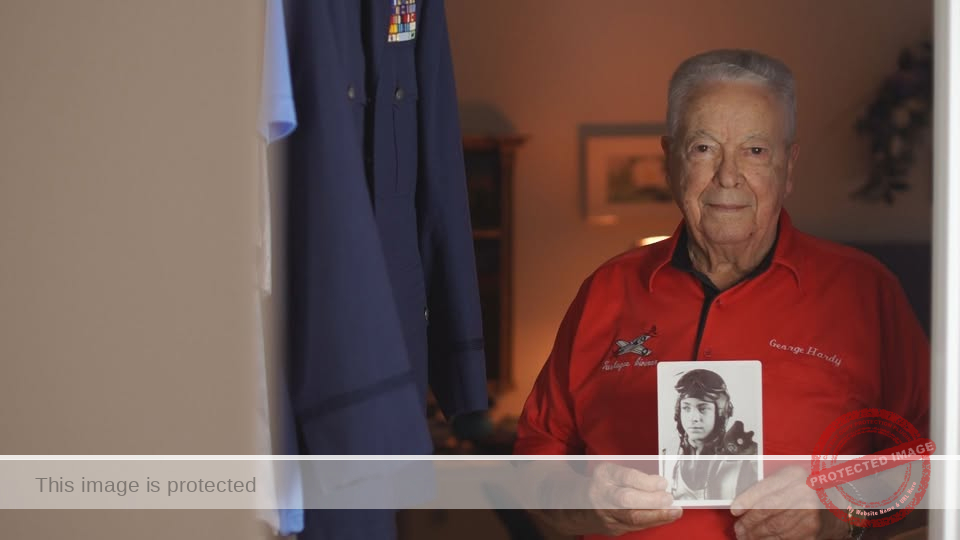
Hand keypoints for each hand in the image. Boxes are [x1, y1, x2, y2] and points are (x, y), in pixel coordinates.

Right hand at [532, 462, 680, 535]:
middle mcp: (600, 495)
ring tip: (674, 511)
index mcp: (602, 475)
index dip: (645, 482)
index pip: (625, 478)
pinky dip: (652, 522)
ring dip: (657, 515)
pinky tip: (664, 517)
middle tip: (669, 499)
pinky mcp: (611, 528)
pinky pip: (634, 526)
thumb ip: (629, 475)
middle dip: (652, 501)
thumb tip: (658, 482)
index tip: (662, 483)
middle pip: (627, 500)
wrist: (570, 506)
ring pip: (632, 518)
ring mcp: (604, 514)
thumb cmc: (596, 484)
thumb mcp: (609, 472)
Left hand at [730, 466, 847, 539]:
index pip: (764, 490)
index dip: (746, 501)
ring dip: (757, 536)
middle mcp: (804, 492)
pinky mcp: (814, 531)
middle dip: (749, 523)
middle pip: (767, 511)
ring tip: (746, 538)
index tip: (734, 511)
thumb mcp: (790, 480)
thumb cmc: (808, 490)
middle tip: (739, 530)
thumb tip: (742, 506)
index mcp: (794, 475)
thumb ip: (769, 489)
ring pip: (776, 528)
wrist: (838, 504)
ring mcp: (811, 513)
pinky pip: (787, 539)